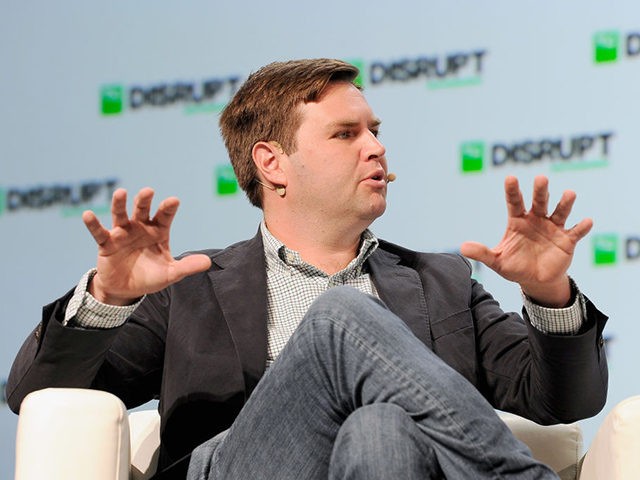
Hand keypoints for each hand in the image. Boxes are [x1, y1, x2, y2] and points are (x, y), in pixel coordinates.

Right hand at [82, 187, 211, 305]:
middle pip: (142, 210)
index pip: (164, 216)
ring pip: (120, 215)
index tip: (174, 200)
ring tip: (120, 193)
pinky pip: (99, 232)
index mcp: (158, 232)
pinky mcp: (106, 243)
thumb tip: (208, 262)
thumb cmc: (150, 277)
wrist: (126, 289)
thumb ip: (187, 267)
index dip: (168, 208)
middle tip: (148, 191)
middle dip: (144, 200)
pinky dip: (93, 224)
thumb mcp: (170, 274)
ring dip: (119, 204)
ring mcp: (122, 233)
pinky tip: (88, 215)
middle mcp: (140, 228)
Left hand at [460, 175, 592, 306]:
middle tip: (541, 179)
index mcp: (518, 221)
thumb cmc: (515, 266)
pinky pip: (576, 232)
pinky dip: (582, 227)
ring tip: (569, 194)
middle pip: (539, 202)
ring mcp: (553, 228)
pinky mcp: (567, 240)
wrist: (536, 280)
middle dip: (540, 191)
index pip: (514, 202)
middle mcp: (537, 220)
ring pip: (560, 212)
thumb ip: (482, 253)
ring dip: (565, 203)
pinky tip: (587, 221)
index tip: (510, 178)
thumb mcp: (497, 261)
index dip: (512, 191)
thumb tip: (462, 248)